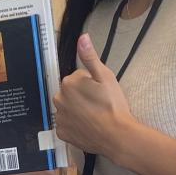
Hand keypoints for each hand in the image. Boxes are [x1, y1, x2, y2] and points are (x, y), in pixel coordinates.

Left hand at [52, 33, 134, 156]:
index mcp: (68, 83)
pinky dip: (75, 125)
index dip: (91, 84)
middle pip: (71, 93)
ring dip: (78, 110)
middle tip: (99, 104)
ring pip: (68, 108)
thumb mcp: (105, 76)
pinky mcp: (62, 133)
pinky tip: (88, 126)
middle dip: (82, 96)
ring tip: (95, 116)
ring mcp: (59, 118)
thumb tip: (82, 38)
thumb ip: (90, 57)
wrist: (116, 136)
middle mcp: (59, 100)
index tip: (101, 92)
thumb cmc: (113, 106)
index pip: (78, 78)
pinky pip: (67, 124)